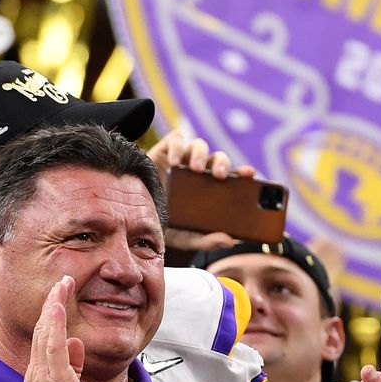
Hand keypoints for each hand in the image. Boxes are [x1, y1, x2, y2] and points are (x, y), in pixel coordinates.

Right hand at [23, 276, 109, 381]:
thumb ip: (72, 364)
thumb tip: (74, 343)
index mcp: (38, 375)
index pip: (42, 337)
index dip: (50, 313)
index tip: (60, 292)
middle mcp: (35, 374)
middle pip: (41, 331)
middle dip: (52, 303)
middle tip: (63, 280)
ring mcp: (44, 378)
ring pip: (45, 334)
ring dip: (54, 306)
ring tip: (63, 285)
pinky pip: (53, 347)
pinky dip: (54, 324)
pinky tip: (58, 306)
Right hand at [147, 128, 257, 249]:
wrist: (130, 213)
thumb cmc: (162, 223)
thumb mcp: (185, 237)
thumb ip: (206, 240)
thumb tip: (230, 241)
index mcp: (210, 188)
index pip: (233, 176)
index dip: (243, 172)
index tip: (250, 174)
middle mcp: (198, 171)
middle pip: (217, 158)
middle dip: (222, 163)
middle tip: (220, 176)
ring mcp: (181, 159)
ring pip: (199, 145)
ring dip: (201, 154)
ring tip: (196, 169)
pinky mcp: (164, 151)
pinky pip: (176, 139)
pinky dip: (177, 145)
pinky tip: (174, 160)